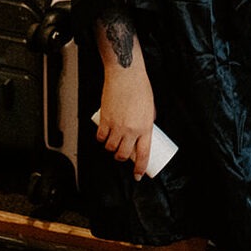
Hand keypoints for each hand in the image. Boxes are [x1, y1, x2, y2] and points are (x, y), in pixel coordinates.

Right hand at [96, 64, 157, 180]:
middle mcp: (131, 129)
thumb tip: (144, 129)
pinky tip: (103, 137)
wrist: (126, 75)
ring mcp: (117, 125)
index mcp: (145, 127)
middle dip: (122, 158)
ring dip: (111, 149)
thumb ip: (147, 120)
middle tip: (122, 155)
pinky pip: (100, 137)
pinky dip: (101, 139)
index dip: (140, 168)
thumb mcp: (150, 107)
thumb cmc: (140, 87)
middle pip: (123, 154)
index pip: (143, 154)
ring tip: (113, 144)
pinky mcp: (105, 119)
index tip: (138, 175)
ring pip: (110, 147)